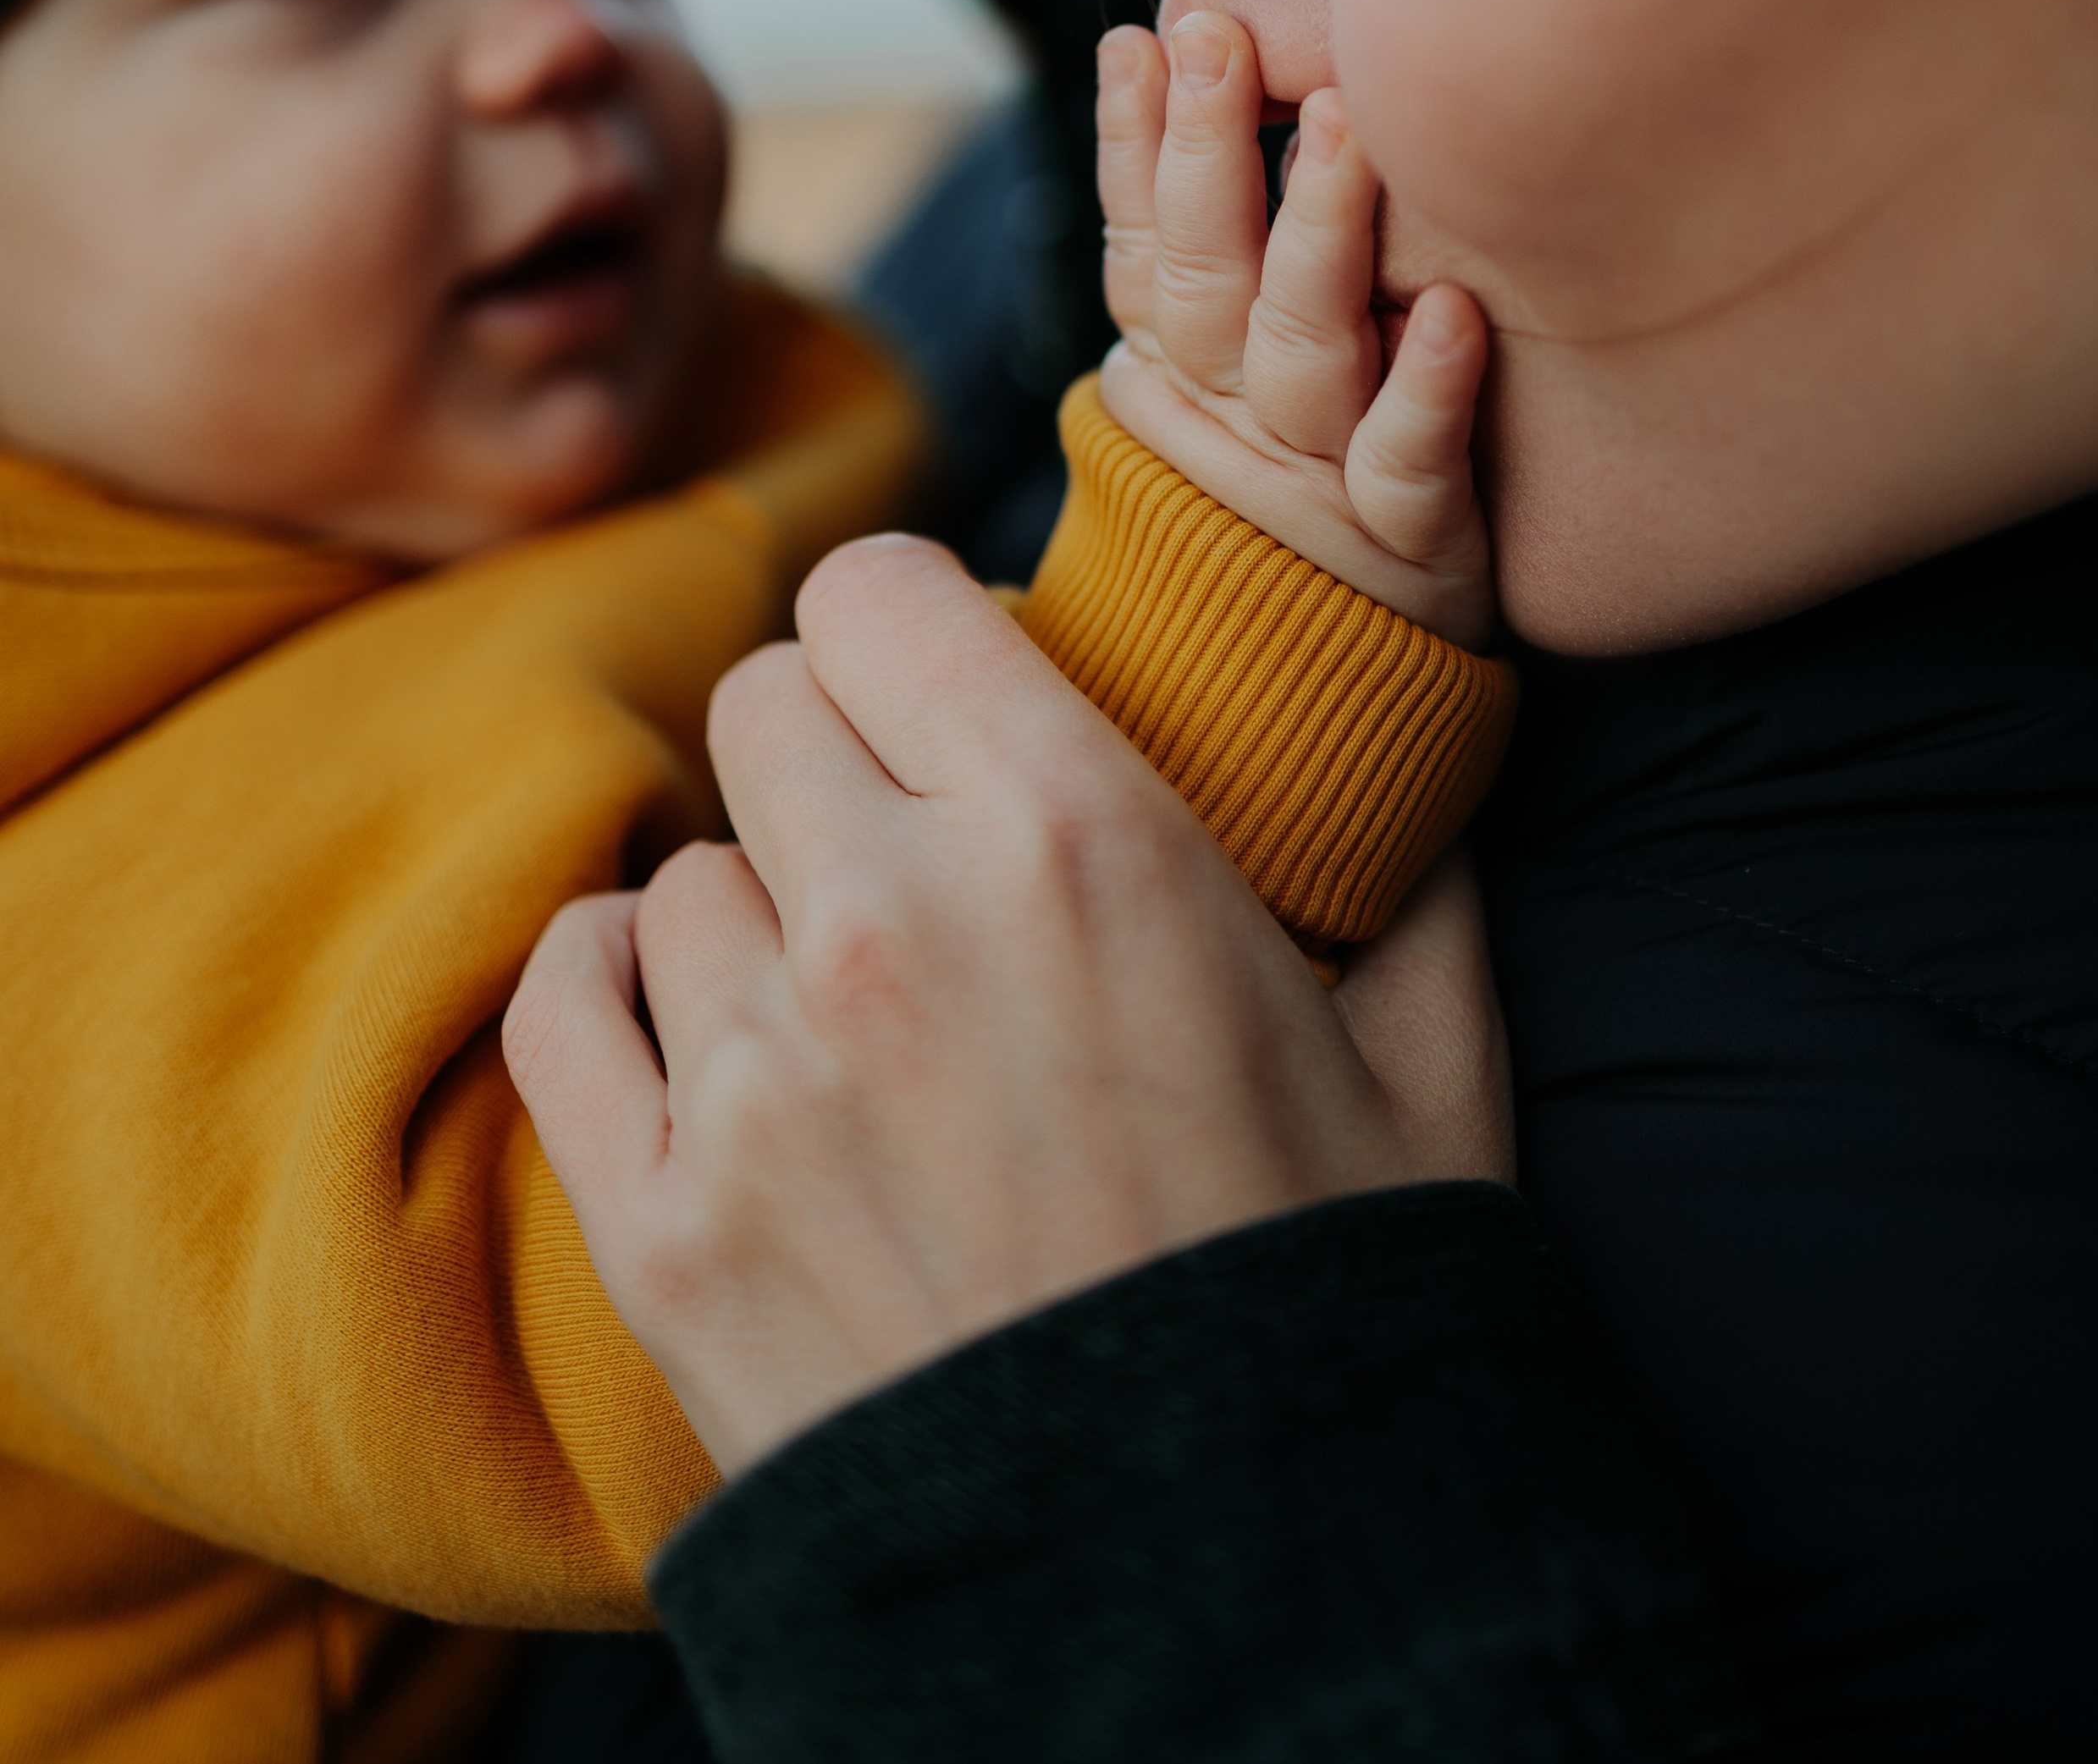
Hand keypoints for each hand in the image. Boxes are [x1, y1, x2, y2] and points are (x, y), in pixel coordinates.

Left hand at [504, 535, 1510, 1479]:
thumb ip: (1413, 885)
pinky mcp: (661, 1226)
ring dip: (759, 906)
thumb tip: (1408, 774)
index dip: (915, 627)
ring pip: (686, 867)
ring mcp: (760, 1079)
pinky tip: (691, 1013)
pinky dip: (614, 982)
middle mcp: (894, 923)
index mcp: (1082, 839)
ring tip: (854, 1001)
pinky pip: (565, 997)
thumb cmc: (1333, 1318)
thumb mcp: (1435, 1077)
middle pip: (768, 703)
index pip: (884, 589)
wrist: (1217, 1606)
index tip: (949, 686)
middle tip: (910, 841)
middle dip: (840, 749)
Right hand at [1097, 16, 1494, 643]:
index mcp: (1182, 369)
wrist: (1317, 696)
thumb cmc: (1289, 495)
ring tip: (1344, 121)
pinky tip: (1447, 313)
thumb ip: (1205, 254)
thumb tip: (1185, 78)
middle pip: (1206, 275)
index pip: (1143, 242)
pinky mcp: (1409, 543)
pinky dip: (1426, 389)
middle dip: (1205, 152)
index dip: (1134, 145)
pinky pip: (1411, 462)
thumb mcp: (1224, 378)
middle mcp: (1235, 412)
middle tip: (1219, 38)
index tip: (1140, 41)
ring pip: (1303, 346)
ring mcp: (1316, 477)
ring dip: (1318, 231)